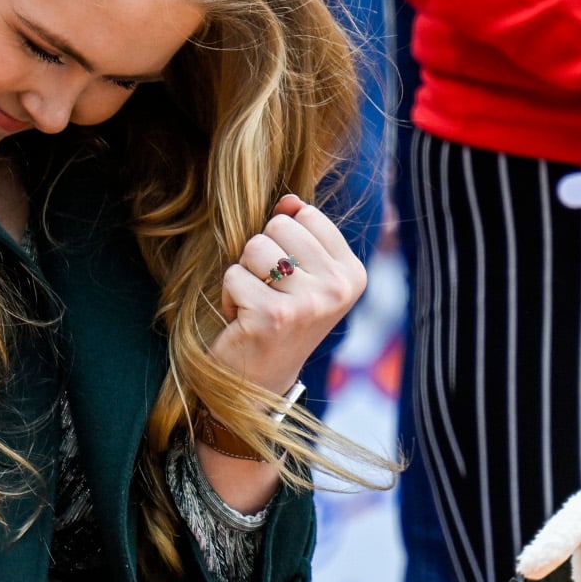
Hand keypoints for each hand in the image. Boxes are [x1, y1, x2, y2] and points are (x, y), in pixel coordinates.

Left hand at [211, 194, 367, 396]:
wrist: (259, 382)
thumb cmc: (277, 319)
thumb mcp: (300, 274)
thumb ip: (299, 232)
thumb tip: (289, 199)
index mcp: (352, 274)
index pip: (306, 215)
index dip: (283, 240)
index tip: (288, 277)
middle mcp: (337, 289)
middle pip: (278, 227)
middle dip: (261, 255)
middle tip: (267, 292)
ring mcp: (307, 304)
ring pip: (254, 248)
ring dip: (244, 274)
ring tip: (255, 304)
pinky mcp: (272, 316)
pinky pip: (233, 275)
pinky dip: (229, 295)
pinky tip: (243, 320)